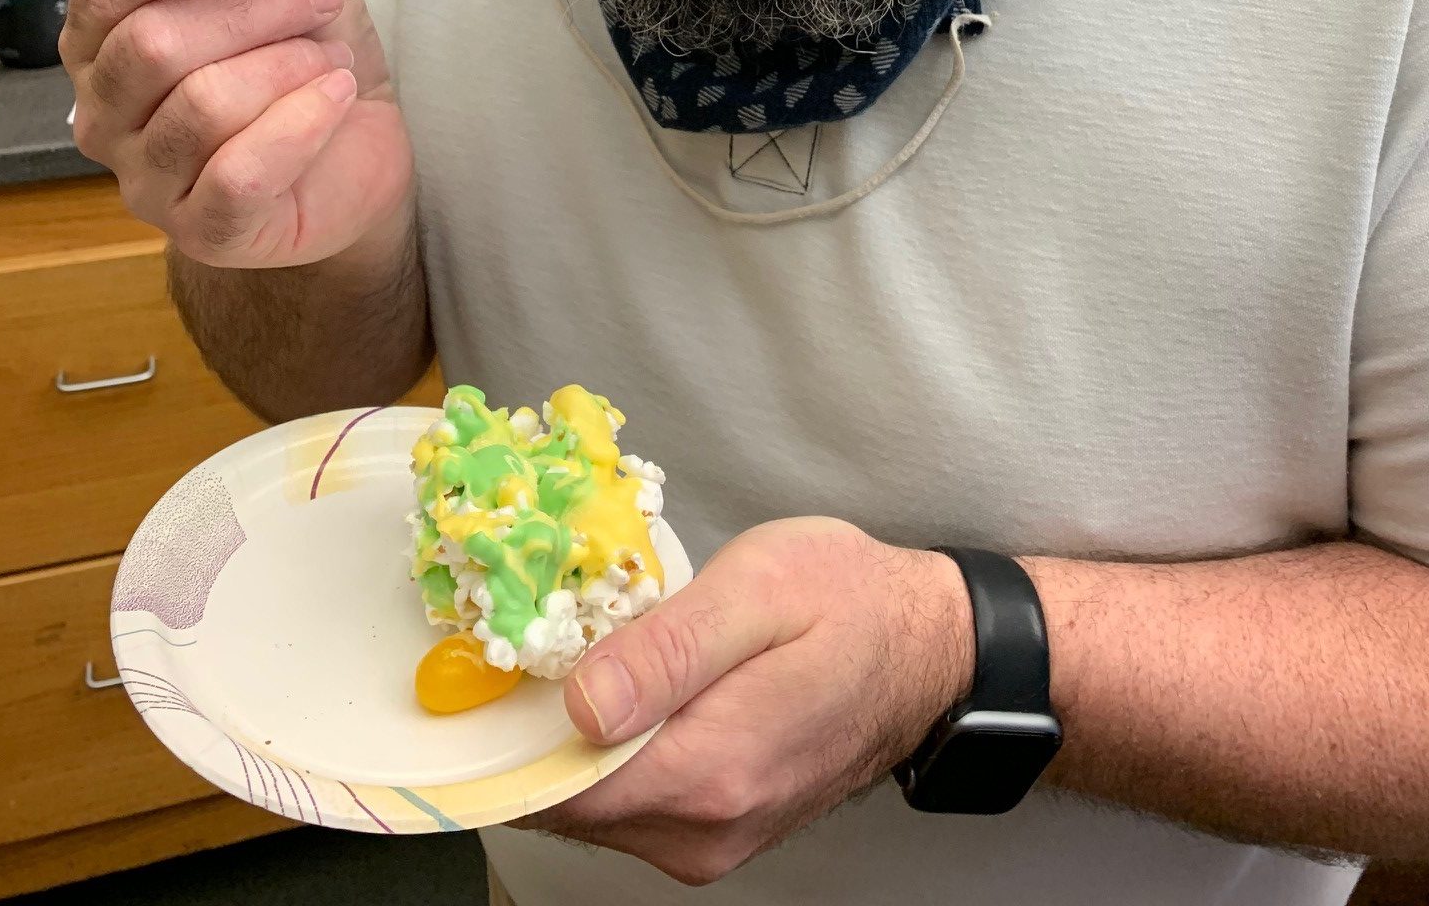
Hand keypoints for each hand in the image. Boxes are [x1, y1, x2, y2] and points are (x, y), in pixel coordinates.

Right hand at [60, 0, 413, 269]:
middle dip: (256, 6)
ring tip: (330, 59)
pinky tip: (336, 96)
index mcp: (104, 44)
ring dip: (288, 64)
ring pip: (204, 103)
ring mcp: (146, 182)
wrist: (355, 153)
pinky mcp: (203, 231)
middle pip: (153, 43)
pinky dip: (303, 121)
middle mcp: (104, 115)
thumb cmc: (301, 62)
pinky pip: (242, 170)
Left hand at [522, 517, 971, 885]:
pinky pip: (630, 803)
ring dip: (574, 739)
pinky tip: (632, 691)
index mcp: (712, 770)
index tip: (503, 662)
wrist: (925, 645)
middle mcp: (706, 829)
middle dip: (538, 728)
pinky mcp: (717, 831)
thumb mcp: (759, 588)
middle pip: (566, 800)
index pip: (557, 786)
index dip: (514, 727)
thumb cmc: (849, 599)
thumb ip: (667, 650)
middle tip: (550, 639)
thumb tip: (581, 705)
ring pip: (592, 806)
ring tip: (599, 653)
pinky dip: (612, 752)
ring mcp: (712, 840)